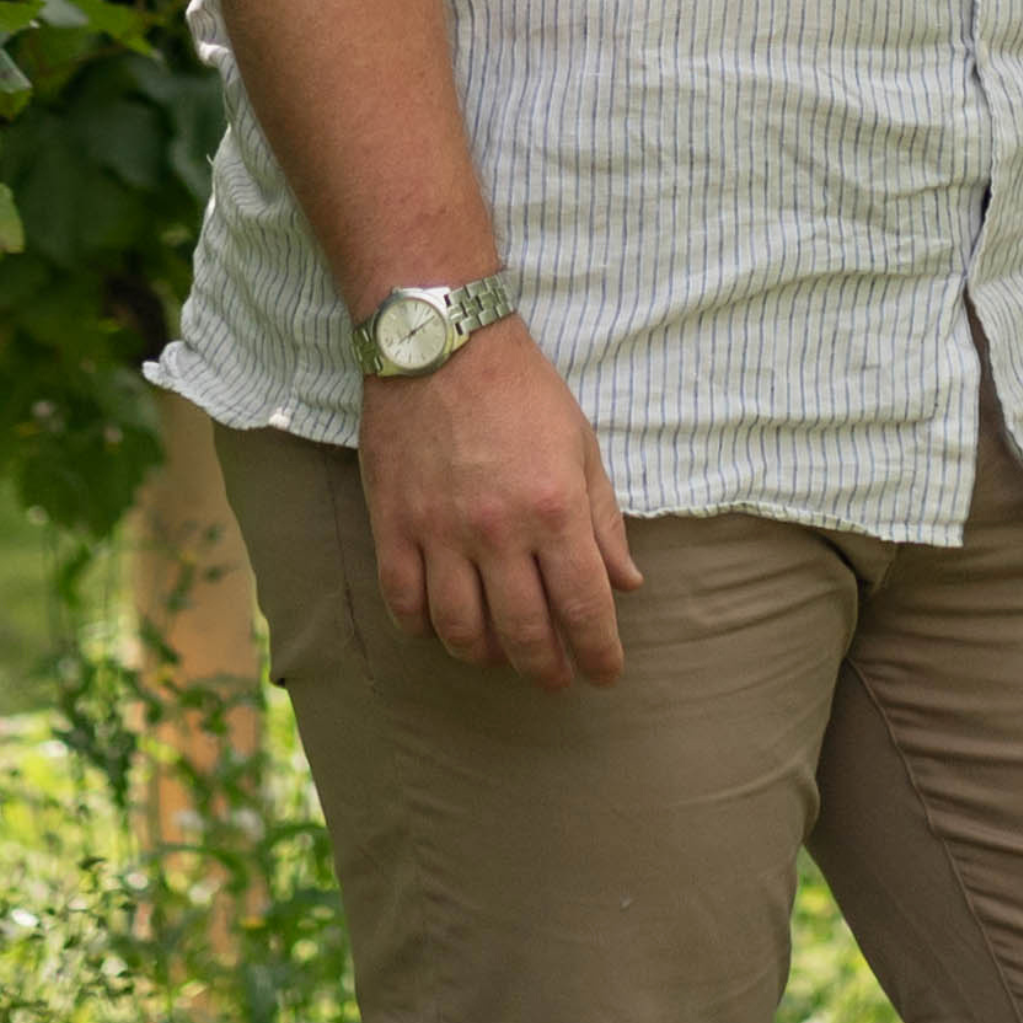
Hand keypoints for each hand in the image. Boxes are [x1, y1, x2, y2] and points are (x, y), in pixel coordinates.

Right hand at [359, 318, 641, 689]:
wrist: (443, 345)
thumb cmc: (523, 391)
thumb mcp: (581, 446)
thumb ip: (603, 520)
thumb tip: (628, 582)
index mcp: (555, 509)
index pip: (585, 607)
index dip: (599, 652)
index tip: (605, 675)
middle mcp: (499, 532)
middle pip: (524, 633)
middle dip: (547, 668)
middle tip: (557, 678)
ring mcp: (441, 534)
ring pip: (461, 632)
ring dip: (487, 656)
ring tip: (502, 655)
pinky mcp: (393, 528)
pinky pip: (406, 605)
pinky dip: (426, 629)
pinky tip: (444, 626)